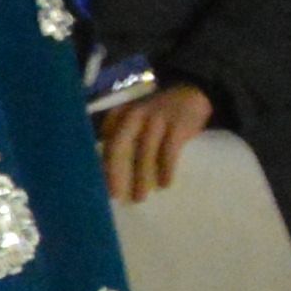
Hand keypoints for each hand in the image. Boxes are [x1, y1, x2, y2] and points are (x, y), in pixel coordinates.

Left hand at [101, 78, 213, 208]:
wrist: (192, 93)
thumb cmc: (158, 115)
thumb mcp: (135, 119)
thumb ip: (120, 136)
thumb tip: (105, 169)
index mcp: (120, 114)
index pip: (105, 140)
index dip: (100, 163)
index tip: (98, 183)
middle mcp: (134, 115)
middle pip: (119, 145)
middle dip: (115, 172)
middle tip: (115, 195)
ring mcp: (156, 119)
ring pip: (144, 151)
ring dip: (141, 177)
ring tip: (139, 197)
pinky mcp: (177, 125)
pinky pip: (169, 150)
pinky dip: (166, 169)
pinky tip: (164, 184)